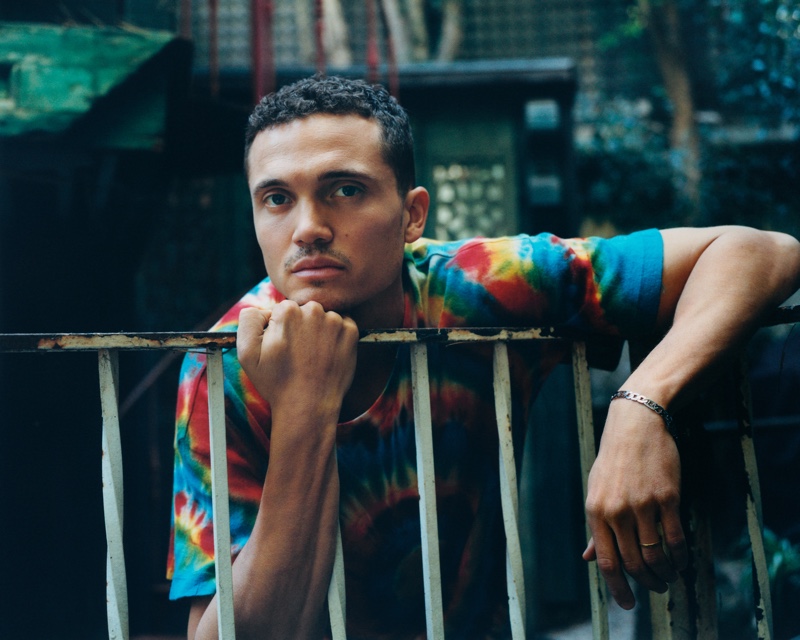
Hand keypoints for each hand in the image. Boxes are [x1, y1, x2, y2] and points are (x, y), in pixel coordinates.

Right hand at [237, 300, 359, 419]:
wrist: (308, 406)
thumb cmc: (276, 382)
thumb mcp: (246, 352)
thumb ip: (248, 319)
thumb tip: (263, 308)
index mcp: (287, 310)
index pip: (283, 310)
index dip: (280, 329)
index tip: (283, 348)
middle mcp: (313, 310)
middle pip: (304, 311)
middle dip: (300, 327)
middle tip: (297, 354)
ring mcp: (335, 321)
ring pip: (324, 318)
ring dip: (319, 331)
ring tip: (312, 357)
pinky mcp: (351, 333)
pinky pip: (342, 326)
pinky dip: (336, 337)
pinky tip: (327, 355)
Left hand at [583, 399, 687, 608]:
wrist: (636, 425)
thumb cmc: (615, 459)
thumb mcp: (597, 490)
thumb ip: (596, 526)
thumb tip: (589, 557)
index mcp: (595, 511)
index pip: (606, 562)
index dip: (618, 588)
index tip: (628, 604)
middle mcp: (617, 511)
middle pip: (632, 563)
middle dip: (646, 583)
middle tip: (655, 589)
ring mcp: (642, 505)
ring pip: (655, 555)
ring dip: (664, 574)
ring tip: (668, 578)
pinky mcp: (667, 498)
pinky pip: (675, 538)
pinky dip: (679, 557)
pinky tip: (681, 562)